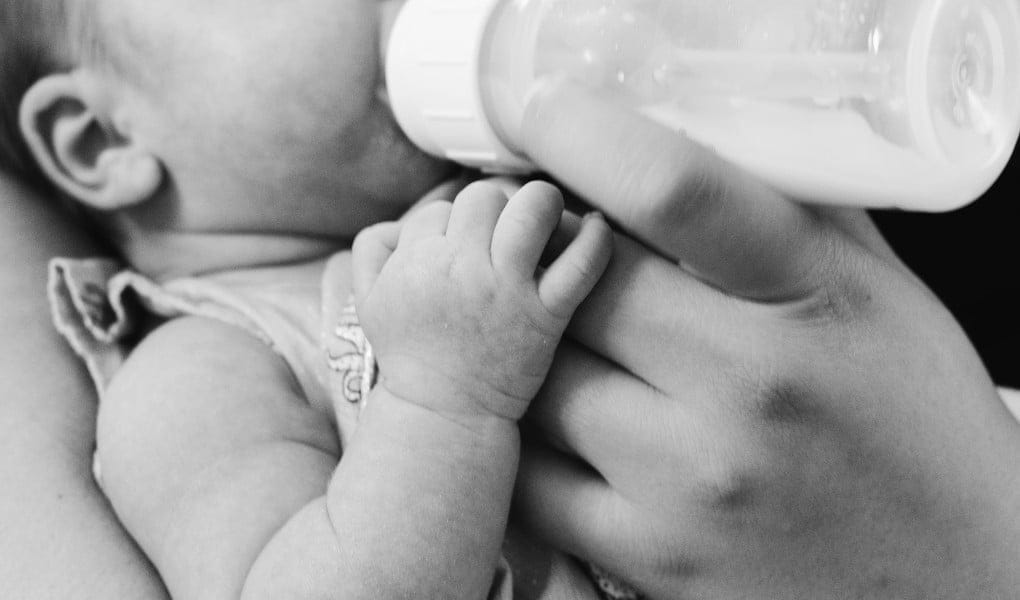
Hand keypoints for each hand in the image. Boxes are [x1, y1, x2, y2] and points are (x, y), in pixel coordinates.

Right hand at [352, 180, 611, 422]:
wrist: (444, 413)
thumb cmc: (409, 353)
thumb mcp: (368, 300)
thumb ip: (373, 248)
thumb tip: (405, 218)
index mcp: (415, 262)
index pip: (440, 210)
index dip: (449, 226)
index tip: (457, 252)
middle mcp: (460, 269)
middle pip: (484, 198)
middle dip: (492, 210)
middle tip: (498, 236)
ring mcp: (507, 290)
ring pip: (533, 208)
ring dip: (542, 205)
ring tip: (544, 220)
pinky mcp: (546, 314)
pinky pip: (581, 264)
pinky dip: (595, 239)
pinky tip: (597, 227)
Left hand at [513, 81, 1019, 597]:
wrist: (954, 581)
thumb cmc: (914, 427)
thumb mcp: (880, 295)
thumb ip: (783, 216)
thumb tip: (681, 141)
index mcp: (812, 298)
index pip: (672, 190)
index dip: (583, 138)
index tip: (546, 120)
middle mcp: (748, 389)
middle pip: (574, 287)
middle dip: (546, 258)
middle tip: (547, 250)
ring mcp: (690, 482)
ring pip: (537, 381)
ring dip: (532, 349)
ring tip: (565, 342)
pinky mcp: (650, 556)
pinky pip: (531, 478)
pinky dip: (528, 437)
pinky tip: (562, 418)